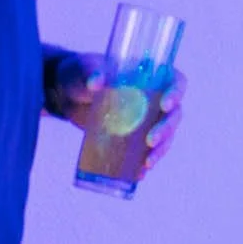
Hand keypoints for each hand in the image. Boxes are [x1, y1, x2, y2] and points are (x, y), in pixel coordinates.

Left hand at [54, 53, 186, 180]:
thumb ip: (89, 73)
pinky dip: (145, 162)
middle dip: (166, 130)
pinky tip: (139, 173)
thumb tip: (96, 82)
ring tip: (148, 163)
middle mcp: (155, 99)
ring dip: (161, 150)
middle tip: (151, 141)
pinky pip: (148, 151)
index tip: (165, 104)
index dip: (177, 93)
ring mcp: (146, 119)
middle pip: (173, 115)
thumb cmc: (78, 74)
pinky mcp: (135, 136)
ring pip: (166, 136)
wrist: (65, 95)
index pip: (177, 83)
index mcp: (151, 77)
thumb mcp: (82, 69)